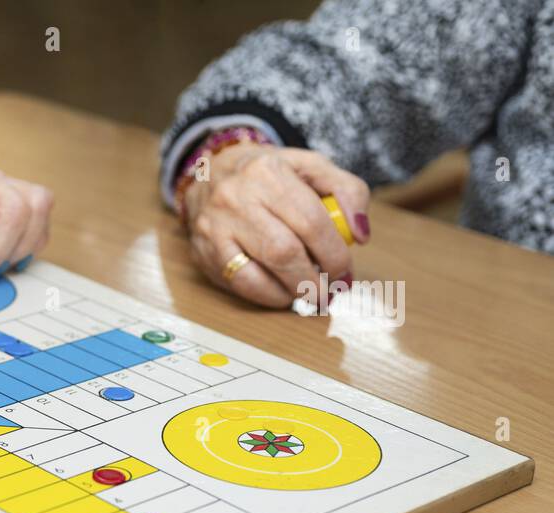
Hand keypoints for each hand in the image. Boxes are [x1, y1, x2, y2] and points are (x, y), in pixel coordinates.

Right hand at [182, 142, 370, 306]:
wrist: (209, 172)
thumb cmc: (268, 174)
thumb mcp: (311, 167)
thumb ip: (346, 191)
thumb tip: (359, 235)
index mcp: (267, 172)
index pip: (310, 221)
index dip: (334, 254)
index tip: (345, 271)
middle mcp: (236, 198)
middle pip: (283, 252)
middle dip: (313, 280)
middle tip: (329, 292)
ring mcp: (214, 228)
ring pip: (257, 274)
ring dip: (290, 293)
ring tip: (308, 295)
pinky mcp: (203, 251)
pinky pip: (238, 284)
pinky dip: (266, 296)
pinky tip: (282, 293)